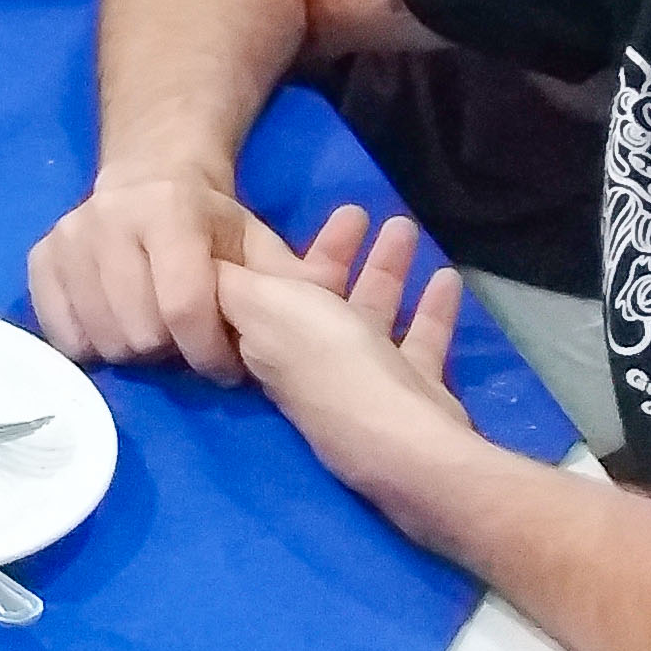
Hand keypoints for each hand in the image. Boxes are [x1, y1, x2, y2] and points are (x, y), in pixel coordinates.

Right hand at [27, 172, 294, 382]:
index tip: (226, 366)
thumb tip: (335, 316)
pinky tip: (116, 331)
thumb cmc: (214, 225)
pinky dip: (89, 345)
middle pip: (138, 331)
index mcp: (169, 209)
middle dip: (171, 354)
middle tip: (187, 348)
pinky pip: (58, 333)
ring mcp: (68, 237)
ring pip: (98, 338)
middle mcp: (109, 218)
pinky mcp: (40, 257)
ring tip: (156, 339)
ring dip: (132, 353)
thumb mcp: (260, 243)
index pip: (183, 308)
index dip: (209, 352)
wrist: (149, 177)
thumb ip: (297, 281)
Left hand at [210, 206, 473, 503]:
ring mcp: (363, 380)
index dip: (270, 252)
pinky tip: (448, 276)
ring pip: (371, 312)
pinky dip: (431, 309)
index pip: (259, 292)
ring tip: (406, 226)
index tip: (283, 217)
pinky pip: (419, 340)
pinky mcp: (410, 392)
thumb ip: (233, 284)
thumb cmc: (331, 360)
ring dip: (386, 271)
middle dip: (337, 252)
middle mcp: (310, 363)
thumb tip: (202, 267)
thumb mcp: (268, 307)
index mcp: (268, 343)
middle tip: (359, 210)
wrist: (407, 440)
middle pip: (319, 297)